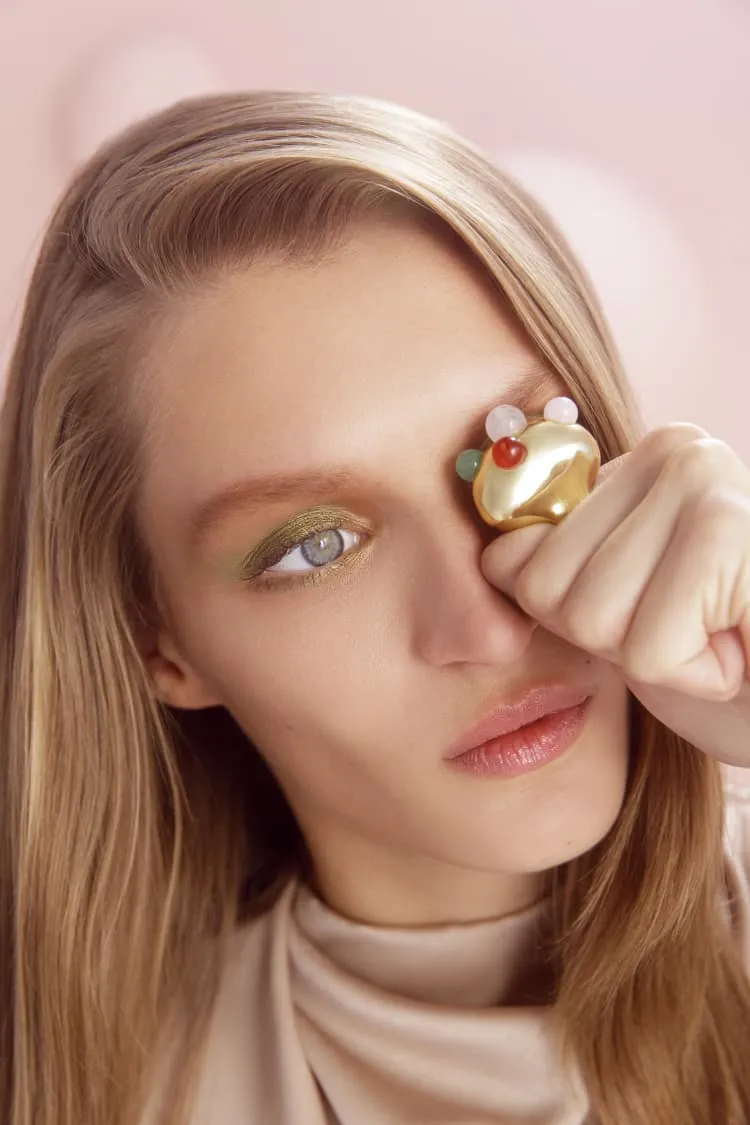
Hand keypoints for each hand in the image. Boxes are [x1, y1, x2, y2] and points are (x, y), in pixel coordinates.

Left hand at [480, 423, 749, 766]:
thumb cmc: (726, 662)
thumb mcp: (622, 608)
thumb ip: (559, 566)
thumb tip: (496, 556)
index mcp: (645, 458)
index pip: (521, 555)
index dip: (578, 617)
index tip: (657, 613)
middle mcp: (679, 451)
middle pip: (552, 590)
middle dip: (618, 640)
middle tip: (695, 631)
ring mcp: (712, 486)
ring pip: (594, 619)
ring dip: (660, 659)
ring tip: (720, 638)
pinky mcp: (736, 537)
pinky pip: (650, 646)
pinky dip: (695, 676)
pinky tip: (741, 650)